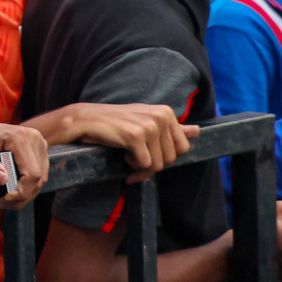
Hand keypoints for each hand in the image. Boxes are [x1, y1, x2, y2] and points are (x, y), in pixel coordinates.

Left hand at [0, 123, 48, 208]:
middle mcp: (33, 137)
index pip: (32, 174)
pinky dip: (28, 186)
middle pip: (38, 178)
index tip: (3, 200)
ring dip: (25, 193)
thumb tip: (3, 179)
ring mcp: (38, 143)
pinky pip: (40, 174)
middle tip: (1, 203)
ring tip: (5, 198)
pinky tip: (12, 189)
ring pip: (41, 179)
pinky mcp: (38, 149)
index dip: (21, 193)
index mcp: (19, 136)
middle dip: (22, 196)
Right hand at [69, 103, 198, 182]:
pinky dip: (132, 169)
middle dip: (152, 165)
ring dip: (141, 169)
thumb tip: (197, 131)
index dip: (164, 157)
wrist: (84, 120)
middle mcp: (161, 115)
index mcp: (166, 112)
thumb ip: (172, 128)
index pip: (182, 148)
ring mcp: (149, 125)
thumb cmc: (114, 124)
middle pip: (170, 159)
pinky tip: (122, 157)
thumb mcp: (145, 122)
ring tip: (127, 158)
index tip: (148, 157)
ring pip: (158, 164)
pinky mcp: (135, 135)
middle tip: (134, 160)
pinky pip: (145, 165)